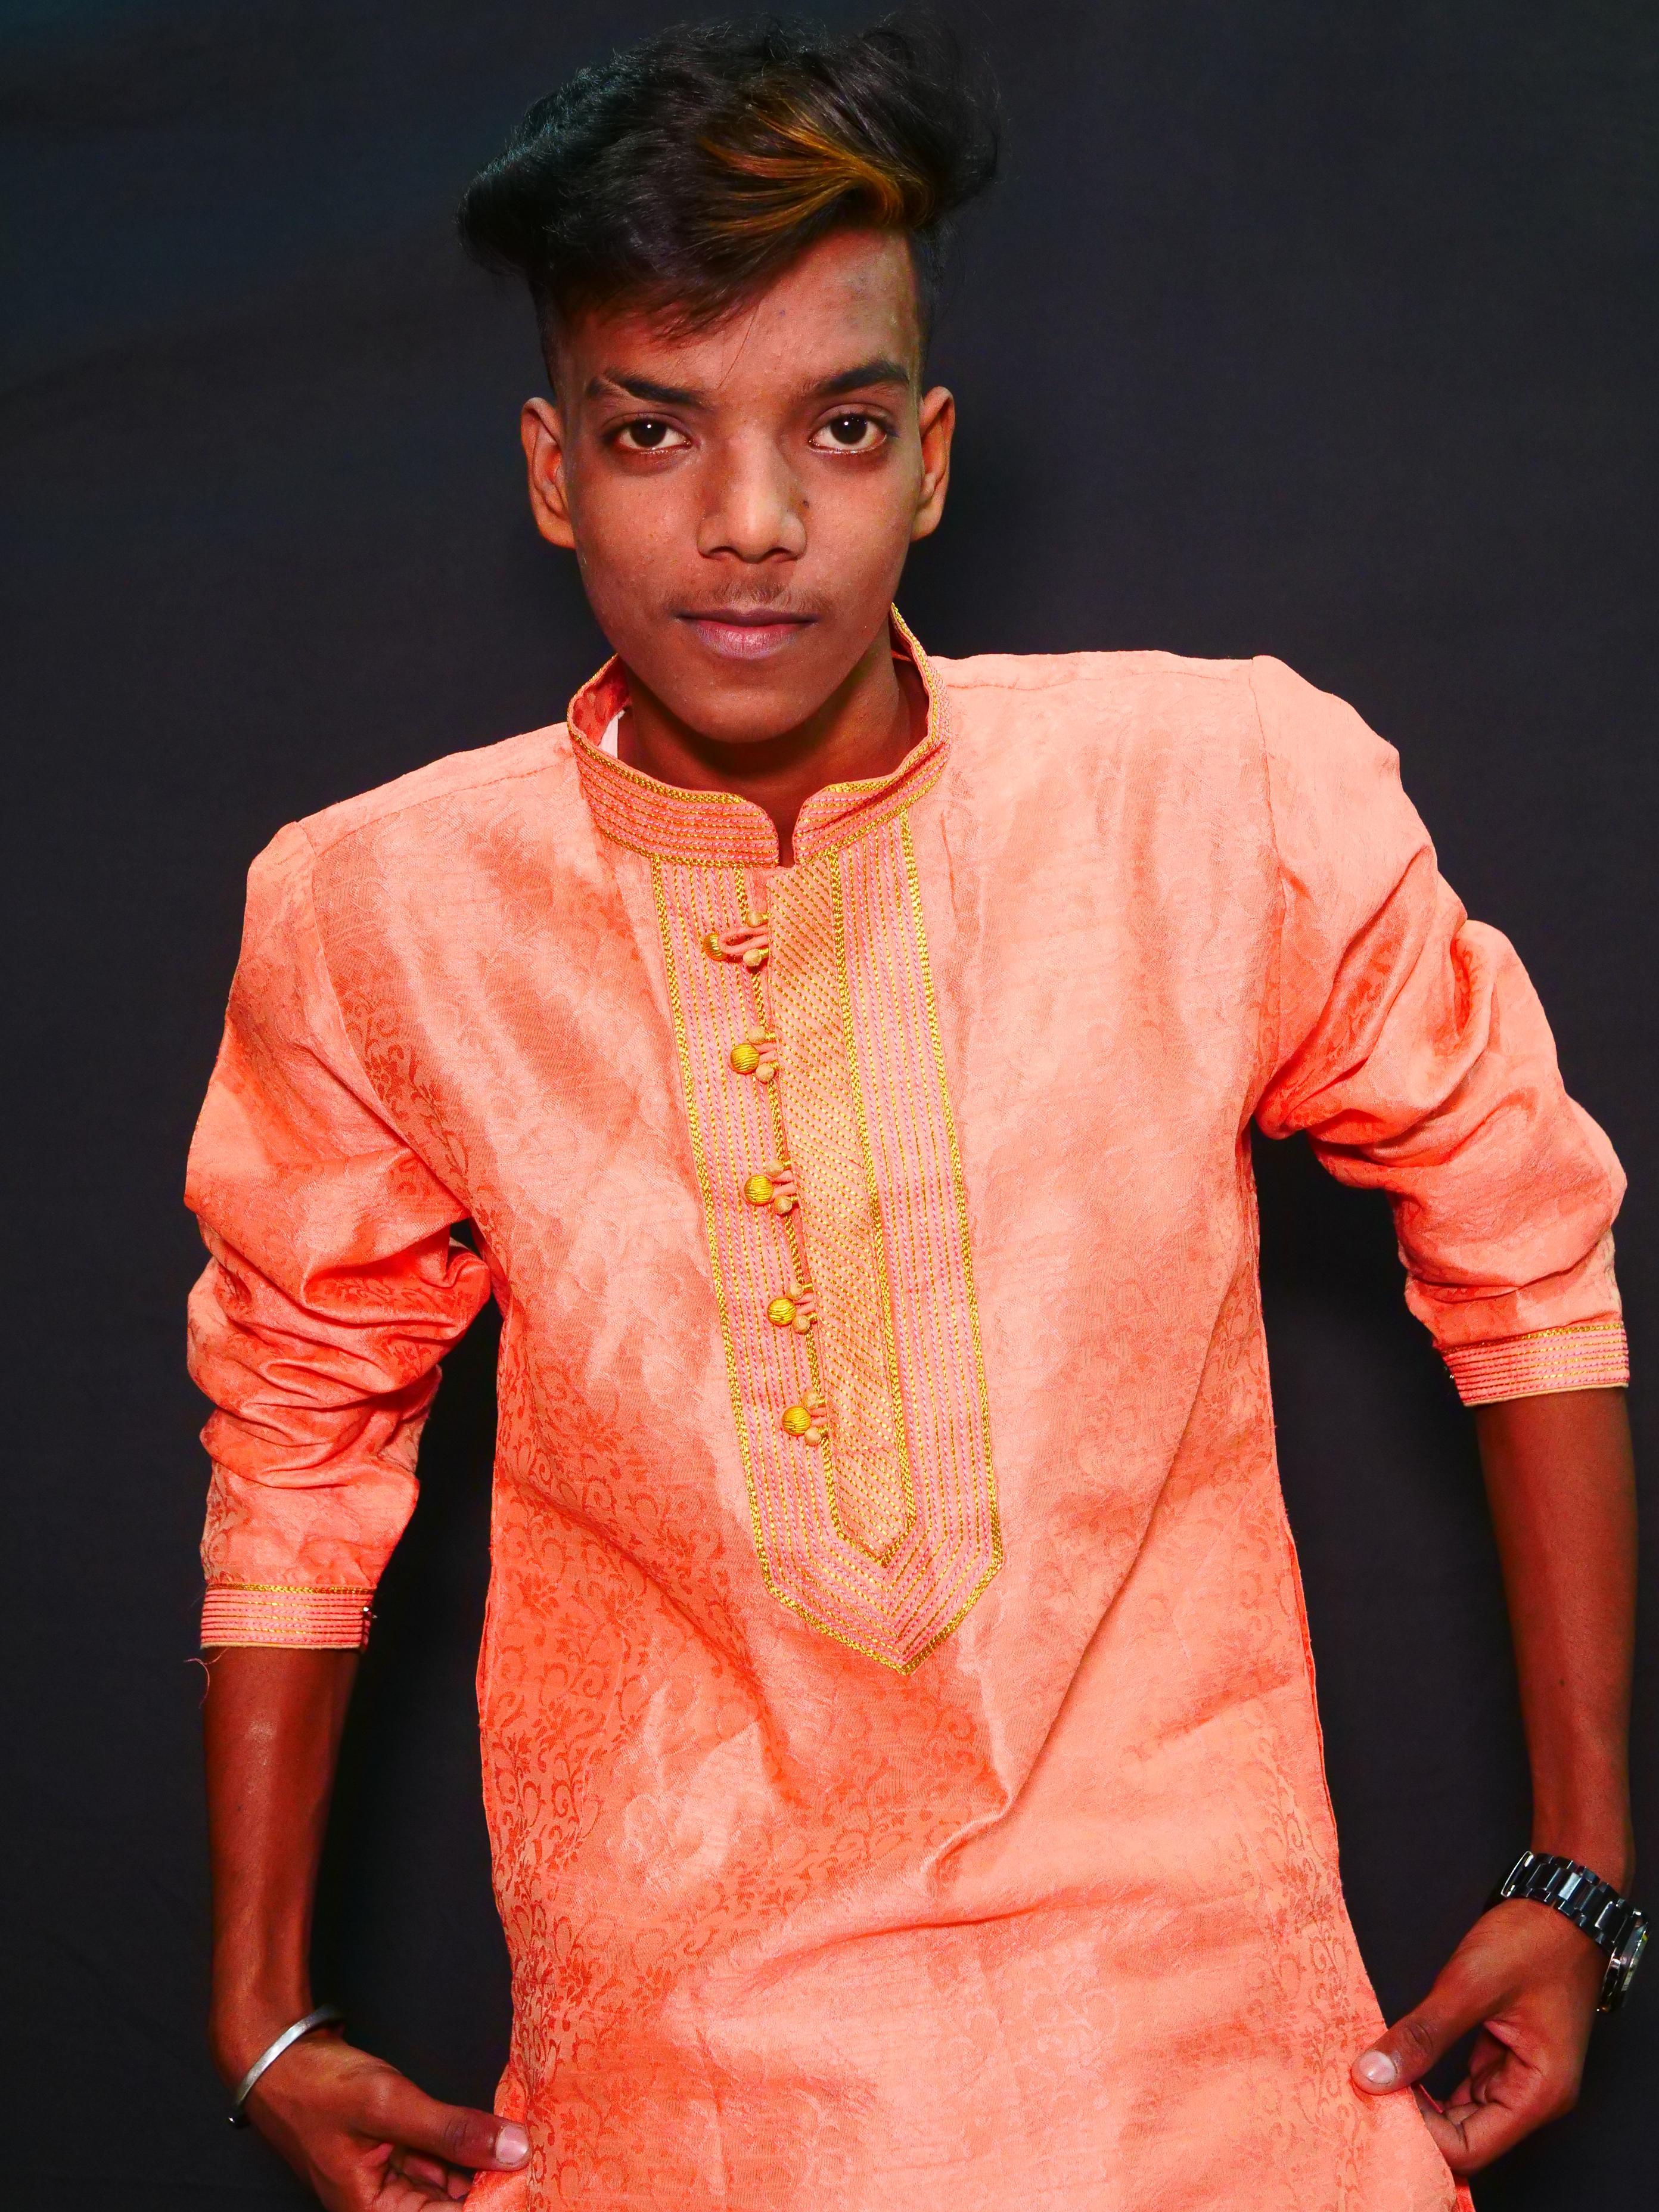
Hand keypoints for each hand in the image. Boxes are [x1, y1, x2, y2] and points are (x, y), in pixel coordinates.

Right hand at [230, 2026, 529, 2207]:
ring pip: (451, 2181)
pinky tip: (496, 2131)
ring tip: (521, 2141)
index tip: (530, 2179)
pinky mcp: (397, 2151)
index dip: (492, 2202)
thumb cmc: (318, 2088)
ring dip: (483, 2162)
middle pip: (453, 2205)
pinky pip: (440, 2157)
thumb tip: (513, 2150)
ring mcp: (391, 2178)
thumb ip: (452, 2130)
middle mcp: (383, 2204)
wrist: (282, 2058)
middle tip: (533, 2156)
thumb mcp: (389, 2106)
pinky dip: (465, 2144)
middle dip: (492, 2181)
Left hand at [1350, 1897, 1604, 2174]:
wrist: (1563, 1907)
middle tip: (1370, 2089)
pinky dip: (1434, 2078)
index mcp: (1539, 2093)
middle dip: (1418, 2120)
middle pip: (1467, 2137)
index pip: (1471, 2148)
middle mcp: (1534, 2096)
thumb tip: (1372, 2076)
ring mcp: (1520, 2076)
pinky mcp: (1505, 2055)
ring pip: (1463, 2112)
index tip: (1380, 2100)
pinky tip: (1402, 2064)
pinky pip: (1466, 2084)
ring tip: (1378, 2077)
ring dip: (1423, 2100)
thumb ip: (1422, 2035)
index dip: (1423, 2135)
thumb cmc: (1532, 1942)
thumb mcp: (1470, 1987)